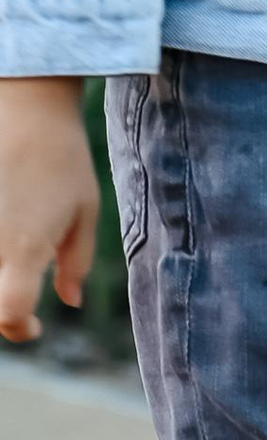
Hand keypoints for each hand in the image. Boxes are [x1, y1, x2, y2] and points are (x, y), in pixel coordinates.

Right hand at [0, 76, 99, 345]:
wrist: (25, 110)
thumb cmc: (63, 161)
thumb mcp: (84, 212)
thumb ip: (75, 262)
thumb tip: (70, 301)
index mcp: (25, 248)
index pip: (8, 312)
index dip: (20, 329)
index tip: (35, 326)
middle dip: (1, 313)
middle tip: (19, 303)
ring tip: (14, 266)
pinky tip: (7, 231)